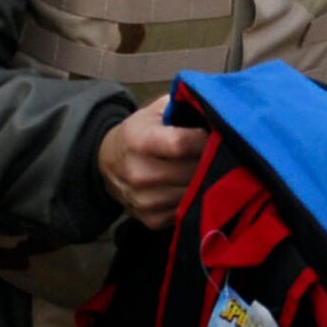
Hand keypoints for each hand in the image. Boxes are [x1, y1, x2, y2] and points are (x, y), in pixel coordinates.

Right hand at [97, 96, 206, 227]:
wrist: (108, 162)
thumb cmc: (139, 133)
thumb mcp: (154, 112)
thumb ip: (182, 106)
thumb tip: (215, 109)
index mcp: (139, 141)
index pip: (182, 144)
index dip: (205, 140)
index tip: (215, 136)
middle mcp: (139, 173)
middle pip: (192, 171)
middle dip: (211, 161)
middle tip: (219, 153)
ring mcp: (143, 200)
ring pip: (193, 193)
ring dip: (206, 182)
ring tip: (208, 170)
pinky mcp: (150, 220)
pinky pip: (186, 211)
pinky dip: (194, 200)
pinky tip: (192, 187)